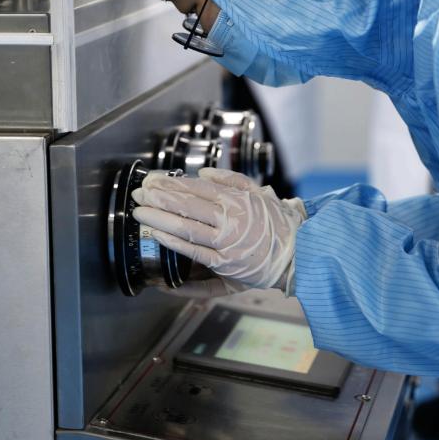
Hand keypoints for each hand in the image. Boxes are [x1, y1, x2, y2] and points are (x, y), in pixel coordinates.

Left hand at [131, 167, 306, 290]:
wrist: (300, 254)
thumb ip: (232, 181)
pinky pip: (193, 251)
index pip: (195, 189)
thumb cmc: (279, 224)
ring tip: (140, 212)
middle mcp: (230, 220)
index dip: (170, 184)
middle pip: (185, 205)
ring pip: (185, 227)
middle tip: (138, 194)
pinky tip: (157, 234)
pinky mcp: (224, 264)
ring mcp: (226, 243)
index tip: (152, 181)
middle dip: (158, 198)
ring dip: (158, 218)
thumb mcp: (259, 194)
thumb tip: (204, 174)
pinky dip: (173, 242)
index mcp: (237, 200)